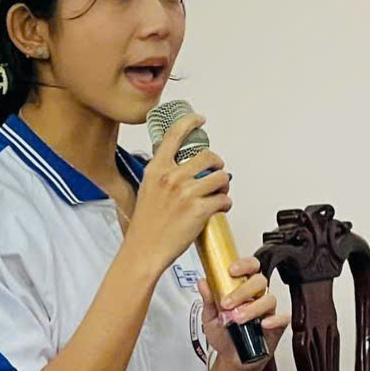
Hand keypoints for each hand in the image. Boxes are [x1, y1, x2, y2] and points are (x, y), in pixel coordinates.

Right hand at [125, 110, 232, 270]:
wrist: (144, 251)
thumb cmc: (145, 226)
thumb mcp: (147, 190)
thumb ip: (162, 175)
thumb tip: (180, 167)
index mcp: (156, 170)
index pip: (174, 135)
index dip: (190, 122)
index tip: (199, 119)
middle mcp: (171, 177)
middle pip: (208, 156)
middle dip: (218, 164)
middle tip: (217, 173)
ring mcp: (186, 193)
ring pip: (221, 178)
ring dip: (224, 186)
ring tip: (219, 194)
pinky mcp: (199, 210)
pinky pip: (224, 200)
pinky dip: (225, 204)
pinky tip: (219, 209)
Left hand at [202, 256, 287, 370]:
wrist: (231, 359)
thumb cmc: (223, 335)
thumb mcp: (210, 317)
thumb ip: (208, 300)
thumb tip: (203, 283)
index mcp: (242, 288)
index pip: (249, 268)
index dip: (244, 265)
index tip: (231, 271)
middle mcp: (257, 296)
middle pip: (259, 281)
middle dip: (243, 290)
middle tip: (227, 303)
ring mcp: (267, 311)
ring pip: (269, 299)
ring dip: (252, 308)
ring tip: (237, 319)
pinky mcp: (276, 326)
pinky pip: (282, 318)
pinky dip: (274, 320)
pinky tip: (263, 324)